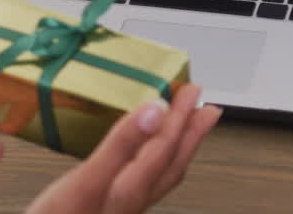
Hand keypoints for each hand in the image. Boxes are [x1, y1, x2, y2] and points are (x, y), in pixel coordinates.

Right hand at [27, 84, 220, 213]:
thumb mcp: (86, 180)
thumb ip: (122, 146)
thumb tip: (155, 112)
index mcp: (131, 188)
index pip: (164, 145)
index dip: (178, 115)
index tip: (188, 90)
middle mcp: (133, 200)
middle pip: (171, 162)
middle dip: (190, 133)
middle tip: (207, 108)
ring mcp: (123, 208)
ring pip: (162, 174)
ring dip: (177, 147)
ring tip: (188, 128)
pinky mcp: (109, 210)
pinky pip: (145, 180)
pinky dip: (154, 161)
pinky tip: (142, 158)